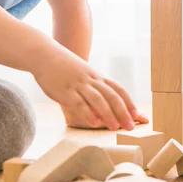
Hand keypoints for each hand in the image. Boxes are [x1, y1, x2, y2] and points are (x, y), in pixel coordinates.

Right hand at [33, 55, 147, 130]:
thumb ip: (95, 88)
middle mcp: (91, 80)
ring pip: (98, 99)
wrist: (45, 54)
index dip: (129, 103)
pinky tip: (94, 123)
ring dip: (108, 114)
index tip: (137, 115)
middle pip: (112, 96)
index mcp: (98, 77)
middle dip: (123, 112)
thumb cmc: (66, 68)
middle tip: (131, 127)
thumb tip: (105, 107)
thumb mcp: (85, 74)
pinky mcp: (65, 91)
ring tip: (115, 127)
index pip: (118, 90)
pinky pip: (78, 102)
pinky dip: (88, 113)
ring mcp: (78, 85)